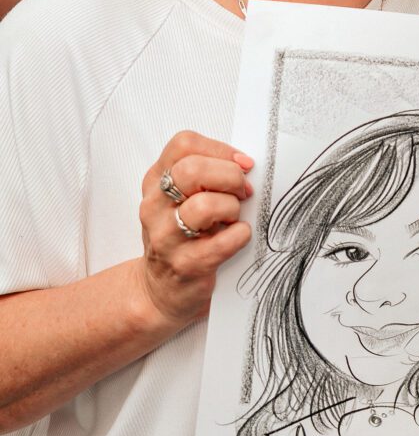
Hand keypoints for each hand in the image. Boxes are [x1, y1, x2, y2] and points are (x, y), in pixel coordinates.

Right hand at [138, 131, 253, 326]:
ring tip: (234, 218)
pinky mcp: (185, 264)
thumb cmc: (181, 237)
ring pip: (205, 205)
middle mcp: (155, 206)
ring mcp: (166, 237)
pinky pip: (223, 242)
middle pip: (192, 170)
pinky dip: (240, 235)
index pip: (183, 145)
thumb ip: (206, 176)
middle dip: (230, 177)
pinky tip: (238, 236)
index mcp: (156, 181)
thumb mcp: (181, 199)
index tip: (242, 163)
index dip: (220, 150)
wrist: (161, 290)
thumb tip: (245, 165)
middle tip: (243, 192)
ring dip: (233, 208)